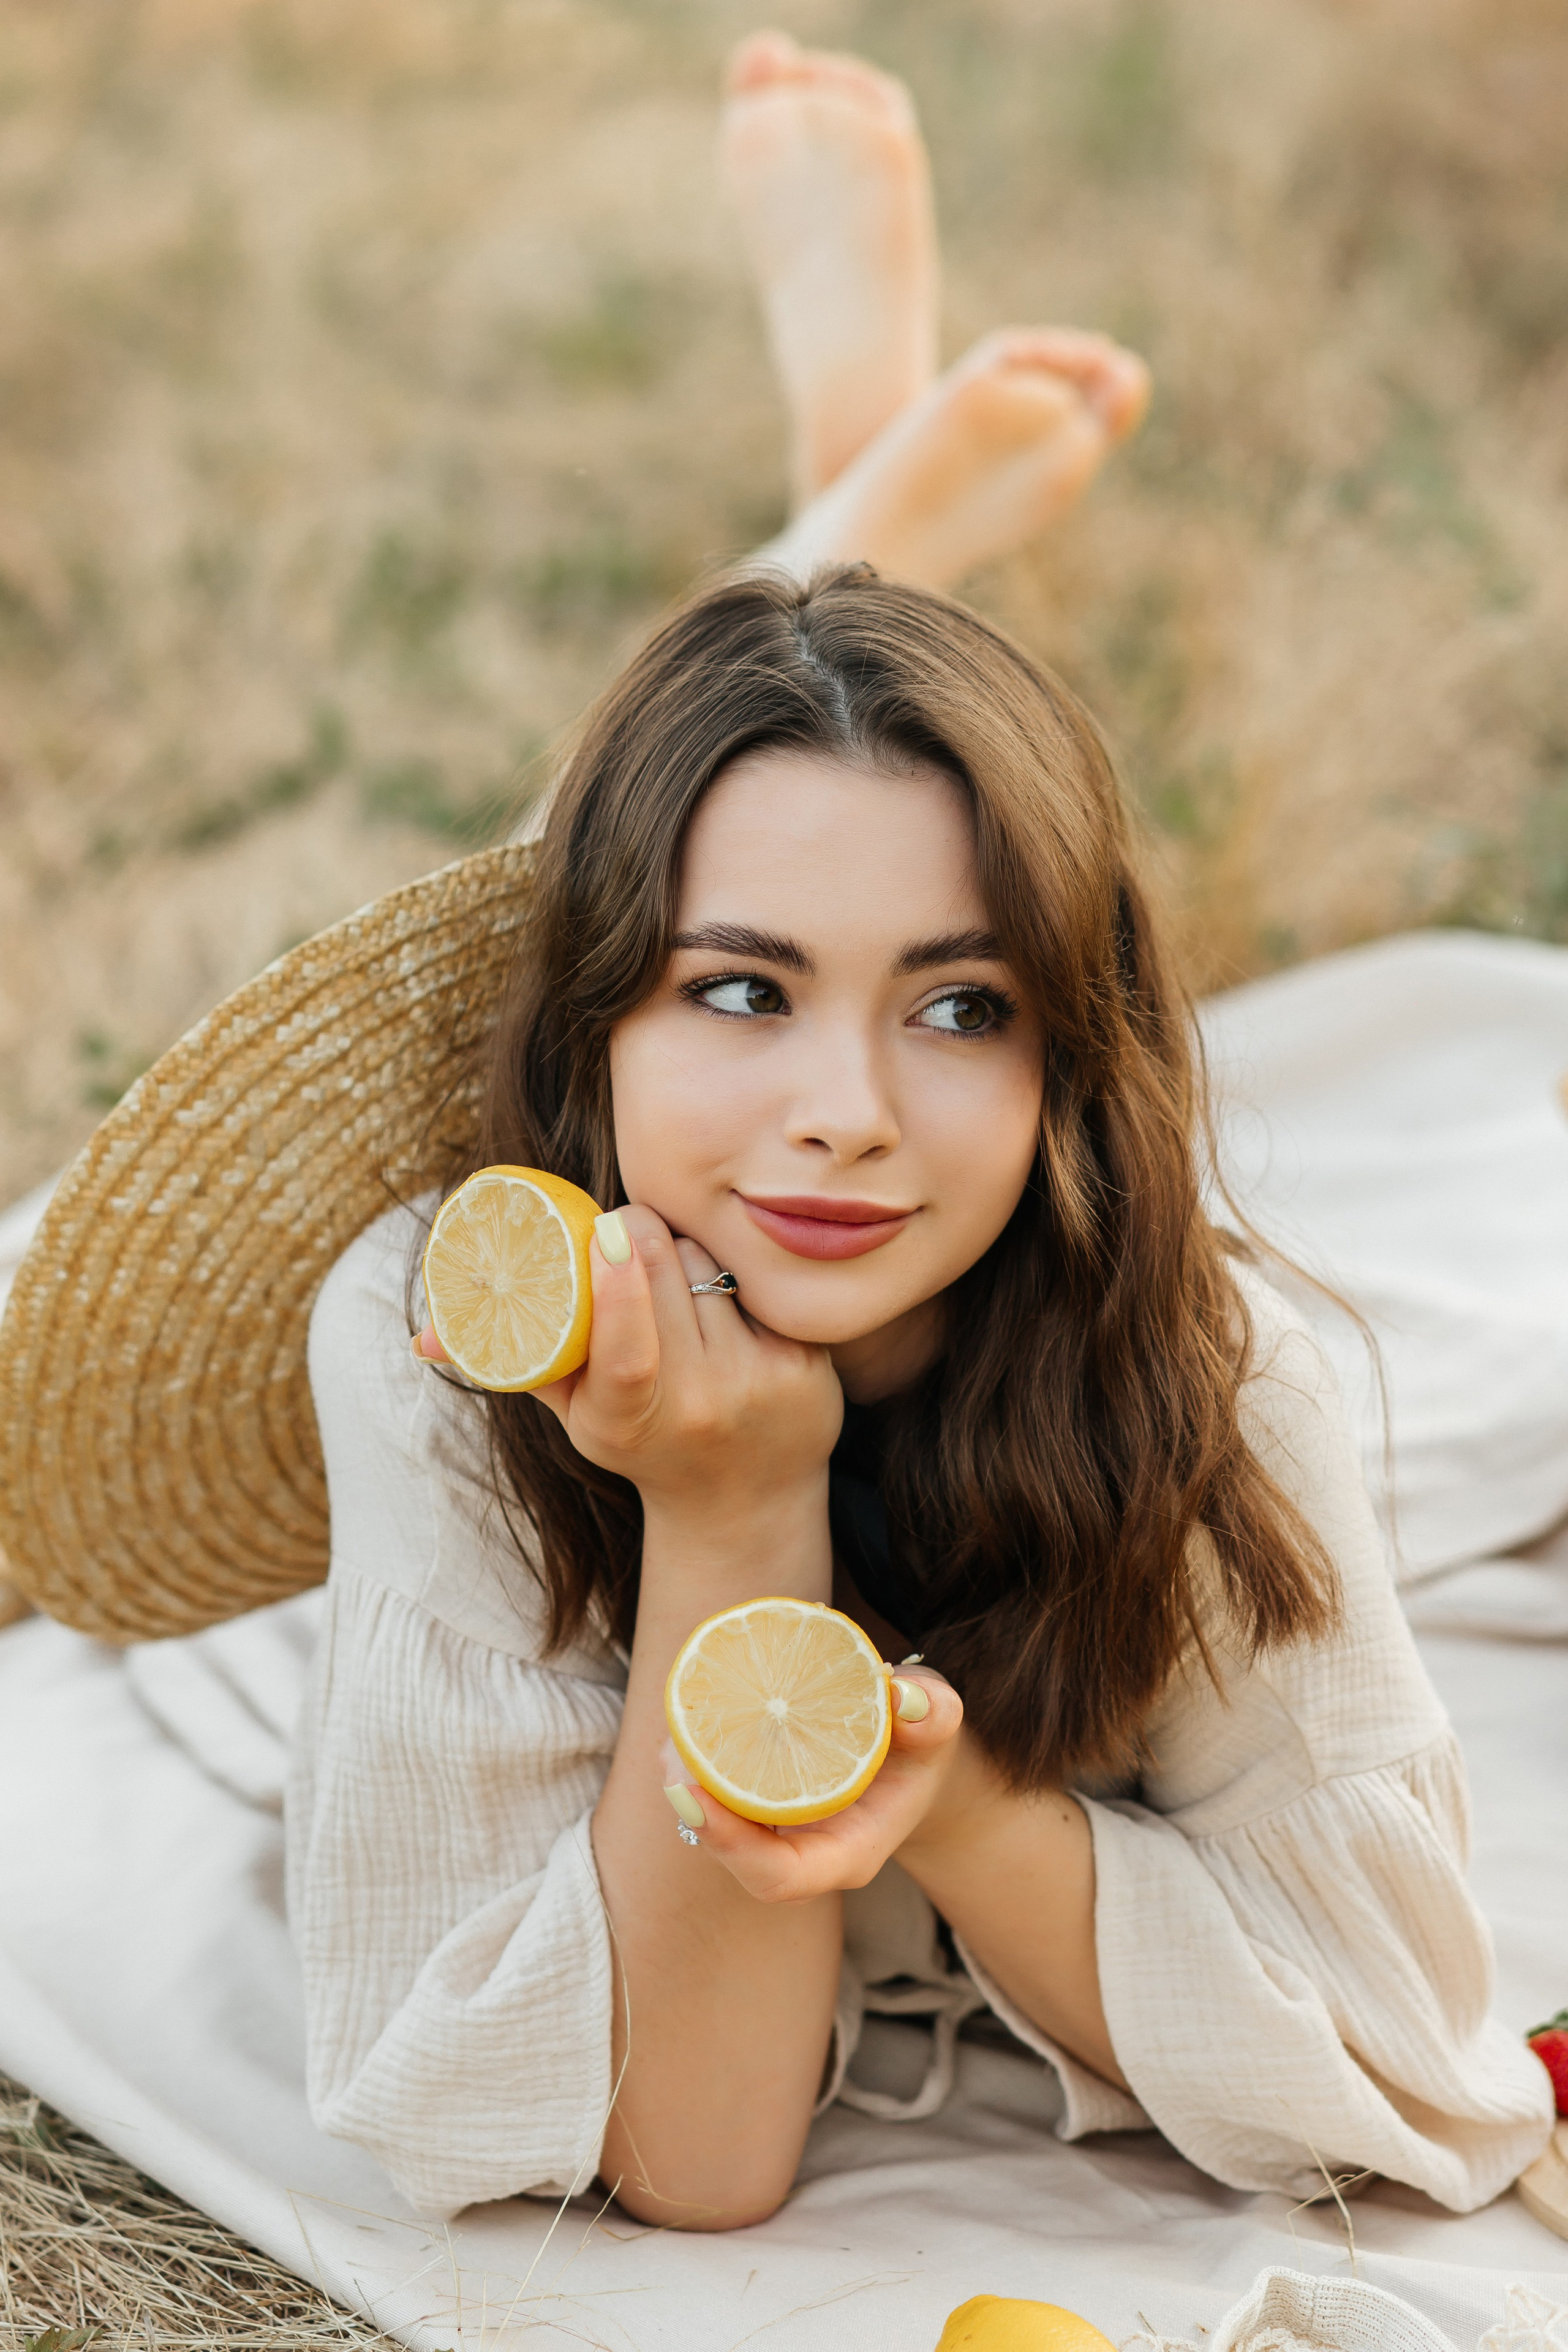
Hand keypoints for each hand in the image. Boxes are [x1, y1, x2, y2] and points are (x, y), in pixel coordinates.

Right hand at [524, 1206, 842, 1528]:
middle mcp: (696, 1404)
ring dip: (684, 1250)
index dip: (614, 1286)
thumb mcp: (579, 1415)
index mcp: (627, 1419)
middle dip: (637, 1231)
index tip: (602, 1235)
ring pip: (707, 1260)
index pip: (625, 1350)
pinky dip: (729, 1273)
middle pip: (663, 1267)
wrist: (742, 1498)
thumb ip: (522, 1360)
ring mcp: (754, 1381)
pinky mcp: (802, 1360)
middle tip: (624, 1234)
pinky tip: (723, 1301)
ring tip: (674, 1281)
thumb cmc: (644, 1439)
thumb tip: (437, 1331)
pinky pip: (754, 1278)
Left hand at [664, 1667, 964, 1900]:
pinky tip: (690, 1715)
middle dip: (695, 1810)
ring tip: (677, 1727)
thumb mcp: (939, 1725)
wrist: (910, 1757)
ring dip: (688, 1779)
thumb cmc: (922, 1745)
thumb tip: (902, 1696)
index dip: (731, 1847)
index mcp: (848, 1852)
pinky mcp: (758, 1801)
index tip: (694, 1799)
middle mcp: (804, 1852)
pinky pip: (717, 1791)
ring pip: (716, 1822)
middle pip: (733, 1853)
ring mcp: (777, 1830)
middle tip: (674, 1752)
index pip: (780, 1878)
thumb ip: (933, 1714)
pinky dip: (698, 1757)